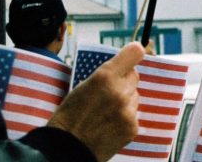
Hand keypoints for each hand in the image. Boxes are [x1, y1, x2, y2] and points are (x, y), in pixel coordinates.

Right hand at [48, 42, 144, 161]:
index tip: (132, 55)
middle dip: (124, 80)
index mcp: (105, 77)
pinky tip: (110, 124)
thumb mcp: (83, 86)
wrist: (67, 148)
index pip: (134, 53)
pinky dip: (125, 118)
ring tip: (105, 112)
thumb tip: (125, 64)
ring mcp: (128, 111)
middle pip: (134, 76)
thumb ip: (106, 74)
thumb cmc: (70, 116)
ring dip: (125, 100)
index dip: (133, 54)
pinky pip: (134, 114)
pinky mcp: (132, 127)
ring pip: (135, 96)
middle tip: (108, 92)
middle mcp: (120, 91)